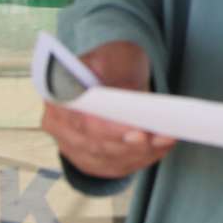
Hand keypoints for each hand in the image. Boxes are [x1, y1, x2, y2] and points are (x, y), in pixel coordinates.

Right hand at [39, 41, 174, 178]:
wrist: (112, 76)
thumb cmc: (112, 65)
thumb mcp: (117, 56)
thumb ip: (119, 73)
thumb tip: (129, 97)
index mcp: (57, 96)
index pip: (81, 120)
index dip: (109, 129)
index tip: (136, 130)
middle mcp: (58, 126)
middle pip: (95, 144)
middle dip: (130, 144)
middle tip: (157, 137)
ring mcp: (72, 148)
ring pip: (108, 158)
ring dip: (140, 152)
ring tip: (166, 139)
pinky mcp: (91, 161)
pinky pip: (117, 166)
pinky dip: (142, 158)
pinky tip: (160, 147)